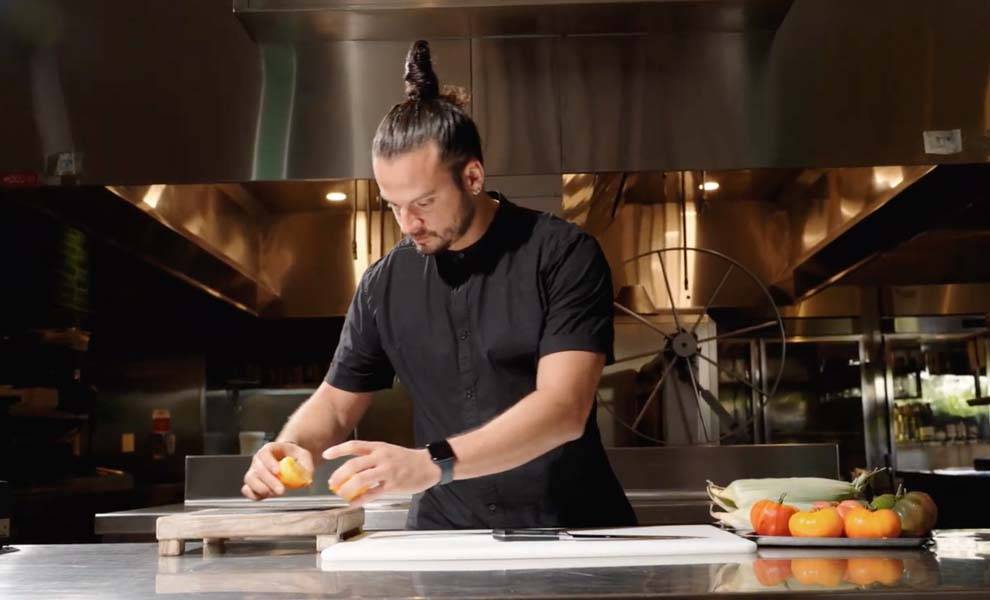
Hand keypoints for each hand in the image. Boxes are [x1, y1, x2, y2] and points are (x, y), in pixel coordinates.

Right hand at [241, 441, 313, 500]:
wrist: (288, 460)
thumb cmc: (294, 456)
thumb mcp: (304, 457)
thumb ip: (306, 467)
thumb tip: (307, 480)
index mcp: (269, 449)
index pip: (265, 453)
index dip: (269, 463)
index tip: (278, 472)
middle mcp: (258, 459)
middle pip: (257, 469)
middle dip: (269, 481)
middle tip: (281, 490)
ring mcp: (254, 471)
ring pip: (249, 480)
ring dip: (261, 489)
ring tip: (274, 493)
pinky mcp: (252, 484)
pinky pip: (246, 490)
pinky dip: (254, 495)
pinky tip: (266, 496)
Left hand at [324, 441, 440, 506]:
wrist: (429, 465)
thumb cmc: (407, 459)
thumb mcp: (388, 450)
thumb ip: (371, 457)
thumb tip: (350, 468)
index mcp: (379, 447)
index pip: (354, 445)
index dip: (338, 450)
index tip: (326, 455)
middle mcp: (381, 457)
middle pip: (354, 464)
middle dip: (339, 475)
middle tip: (331, 483)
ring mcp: (387, 471)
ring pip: (361, 479)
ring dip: (347, 488)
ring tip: (340, 494)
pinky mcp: (393, 485)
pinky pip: (372, 494)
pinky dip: (360, 500)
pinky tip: (353, 503)